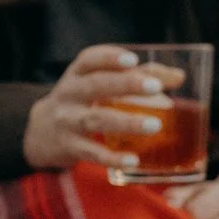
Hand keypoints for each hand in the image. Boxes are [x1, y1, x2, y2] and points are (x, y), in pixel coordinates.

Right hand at [23, 44, 184, 173]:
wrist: (39, 134)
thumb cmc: (82, 102)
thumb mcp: (98, 84)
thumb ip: (138, 77)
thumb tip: (179, 77)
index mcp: (76, 74)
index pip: (89, 59)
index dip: (110, 57)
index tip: (133, 60)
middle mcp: (69, 94)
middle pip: (95, 85)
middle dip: (125, 85)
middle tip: (155, 87)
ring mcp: (66, 121)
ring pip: (95, 119)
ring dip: (126, 122)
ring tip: (155, 125)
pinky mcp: (68, 147)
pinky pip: (91, 152)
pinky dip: (112, 157)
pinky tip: (132, 160)